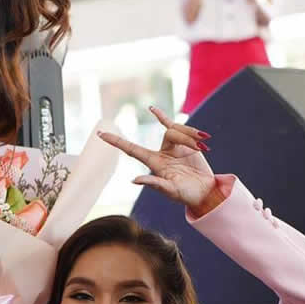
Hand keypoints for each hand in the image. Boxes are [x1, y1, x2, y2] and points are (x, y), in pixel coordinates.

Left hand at [98, 107, 222, 213]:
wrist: (204, 191)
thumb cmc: (186, 195)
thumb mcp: (170, 190)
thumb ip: (154, 183)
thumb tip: (134, 180)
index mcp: (154, 163)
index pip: (131, 149)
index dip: (116, 141)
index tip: (99, 133)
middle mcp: (161, 153)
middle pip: (169, 133)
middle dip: (186, 137)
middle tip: (201, 148)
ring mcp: (173, 147)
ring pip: (178, 129)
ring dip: (192, 136)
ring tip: (205, 147)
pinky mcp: (185, 143)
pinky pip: (175, 126)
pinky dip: (175, 120)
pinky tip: (151, 109)